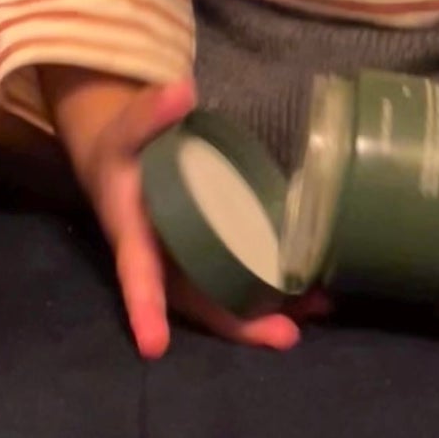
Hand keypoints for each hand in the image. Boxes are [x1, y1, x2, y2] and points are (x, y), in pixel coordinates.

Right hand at [75, 78, 326, 358]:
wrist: (122, 157)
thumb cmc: (122, 146)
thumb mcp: (126, 128)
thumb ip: (149, 111)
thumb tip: (183, 90)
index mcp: (133, 235)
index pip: (138, 275)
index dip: (145, 309)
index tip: (153, 347)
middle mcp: (162, 260)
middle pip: (196, 302)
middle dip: (238, 324)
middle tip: (285, 337)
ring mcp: (188, 262)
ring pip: (222, 299)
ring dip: (266, 313)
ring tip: (317, 310)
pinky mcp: (209, 254)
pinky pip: (236, 281)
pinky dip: (269, 292)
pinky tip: (310, 292)